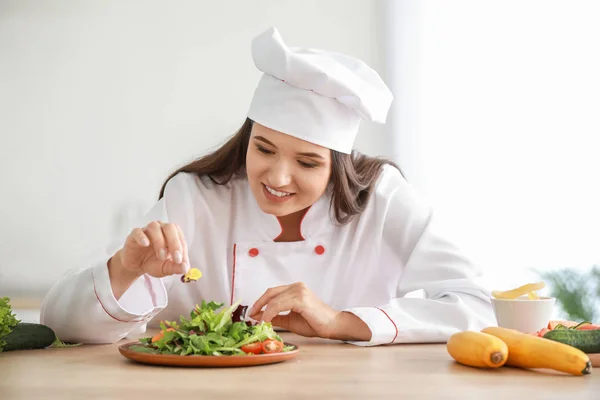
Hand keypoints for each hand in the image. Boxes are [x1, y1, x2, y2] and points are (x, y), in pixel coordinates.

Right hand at [118, 221, 189, 277]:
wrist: (135, 266)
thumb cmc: (153, 263)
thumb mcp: (166, 268)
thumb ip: (176, 268)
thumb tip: (185, 268)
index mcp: (172, 235)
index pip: (180, 238)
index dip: (182, 250)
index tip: (182, 262)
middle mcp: (160, 229)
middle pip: (170, 228)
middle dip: (174, 243)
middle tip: (176, 259)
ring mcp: (147, 231)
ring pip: (155, 227)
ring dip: (160, 241)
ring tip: (161, 256)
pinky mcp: (134, 235)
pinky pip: (138, 231)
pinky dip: (142, 237)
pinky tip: (145, 244)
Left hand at [249, 282, 371, 340]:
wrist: (332, 326)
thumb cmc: (314, 323)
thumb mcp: (290, 320)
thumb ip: (275, 317)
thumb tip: (258, 318)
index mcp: (295, 289)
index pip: (273, 292)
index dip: (260, 302)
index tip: (252, 313)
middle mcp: (297, 286)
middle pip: (271, 293)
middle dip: (258, 304)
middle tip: (250, 316)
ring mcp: (299, 291)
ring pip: (274, 300)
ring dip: (263, 312)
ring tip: (258, 323)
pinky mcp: (301, 299)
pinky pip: (279, 306)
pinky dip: (270, 314)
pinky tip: (266, 322)